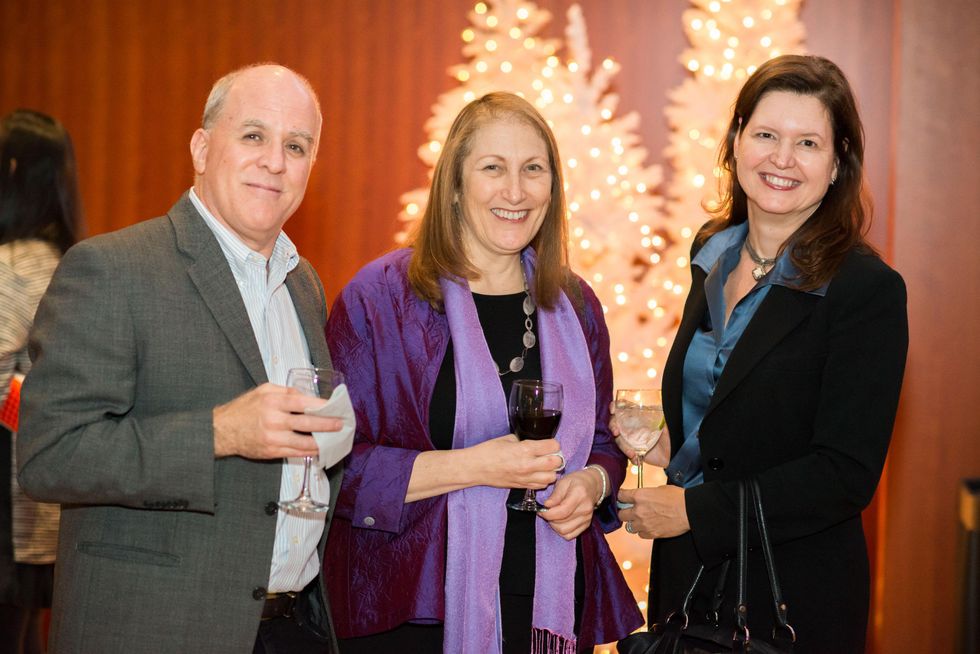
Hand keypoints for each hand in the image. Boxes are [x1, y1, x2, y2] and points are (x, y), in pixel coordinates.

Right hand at [213, 383, 343, 458]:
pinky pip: (296, 453)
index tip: (334, 406)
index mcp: (272, 401)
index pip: (302, 402)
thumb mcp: (263, 391)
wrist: (222, 430)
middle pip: (307, 423)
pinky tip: (320, 449)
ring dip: (322, 441)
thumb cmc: (244, 408)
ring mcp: (273, 438)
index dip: (321, 405)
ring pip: (304, 442)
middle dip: (327, 424)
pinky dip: (310, 451)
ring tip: (335, 439)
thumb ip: (286, 391)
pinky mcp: (272, 451)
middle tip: (341, 424)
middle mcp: (274, 420)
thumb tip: (308, 395)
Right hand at [466, 434, 561, 489]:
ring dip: (551, 471)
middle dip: (556, 457)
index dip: (553, 443)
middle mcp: (528, 465)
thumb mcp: (508, 439)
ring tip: (544, 466)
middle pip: (556, 462)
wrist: (476, 468)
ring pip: (551, 477)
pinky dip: (542, 480)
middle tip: (550, 454)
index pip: (553, 446)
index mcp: (525, 449)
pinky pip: (541, 486)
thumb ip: (525, 441)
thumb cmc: (488, 451)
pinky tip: (537, 474)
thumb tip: (535, 443)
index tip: (549, 443)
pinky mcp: (522, 486)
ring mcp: (525, 477)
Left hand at [540, 468, 600, 539]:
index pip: (562, 511)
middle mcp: (585, 509)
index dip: (548, 514)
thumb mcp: (564, 481)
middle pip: (562, 523)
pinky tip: (559, 522)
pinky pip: (570, 535)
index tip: (541, 510)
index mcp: (579, 495)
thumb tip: (546, 505)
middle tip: (546, 512)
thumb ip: (555, 495)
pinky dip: (562, 531)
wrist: (592, 485)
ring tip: (552, 516)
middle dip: (550, 519)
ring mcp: (587, 518)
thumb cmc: (576, 482)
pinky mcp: (586, 525)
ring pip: (565, 531)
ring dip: (555, 526)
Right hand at [609, 402, 670, 466]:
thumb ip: (658, 414)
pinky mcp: (633, 452)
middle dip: (613, 427)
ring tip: (632, 453)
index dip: (614, 407)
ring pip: (619, 441)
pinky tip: (637, 460)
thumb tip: (656, 406)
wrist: (672, 455)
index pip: (621, 408)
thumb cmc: (669, 436)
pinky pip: (626, 455)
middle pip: (615, 423)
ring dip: (624, 447)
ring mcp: (630, 440)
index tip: (613, 410)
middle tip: (616, 432)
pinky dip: (631, 458)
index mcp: (636, 417)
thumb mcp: (663, 422)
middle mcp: (630, 427)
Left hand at [617, 485, 689, 538]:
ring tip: (642, 520)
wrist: (689, 510)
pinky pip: (640, 534)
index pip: (620, 496)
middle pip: (621, 514)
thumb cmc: (677, 497)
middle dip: (625, 512)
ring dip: (634, 523)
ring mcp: (644, 523)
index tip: (623, 498)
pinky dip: (643, 531)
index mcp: (639, 496)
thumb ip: (645, 494)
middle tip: (630, 511)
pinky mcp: (651, 534)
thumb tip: (641, 497)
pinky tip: (650, 526)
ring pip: (630, 527)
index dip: (621, 497)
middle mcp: (638, 510)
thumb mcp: (658, 489)